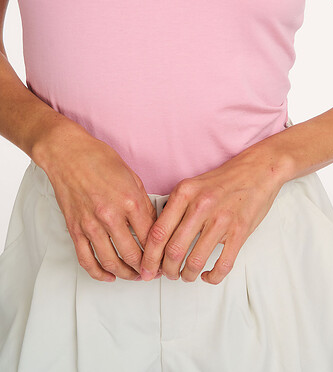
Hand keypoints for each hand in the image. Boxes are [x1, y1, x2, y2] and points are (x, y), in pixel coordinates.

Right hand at [32, 122, 157, 282]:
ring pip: (111, 262)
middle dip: (147, 269)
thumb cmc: (100, 160)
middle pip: (133, 254)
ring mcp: (91, 224)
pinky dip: (98, 273)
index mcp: (130, 201)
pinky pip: (86, 259)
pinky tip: (108, 276)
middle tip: (153, 272)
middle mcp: (111, 216)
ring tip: (135, 276)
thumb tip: (154, 226)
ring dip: (126, 274)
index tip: (165, 257)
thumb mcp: (133, 177)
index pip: (151, 237)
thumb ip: (144, 204)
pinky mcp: (75, 229)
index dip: (161, 252)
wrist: (68, 154)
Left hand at [139, 140, 291, 284]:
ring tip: (186, 275)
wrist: (259, 170)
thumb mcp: (193, 184)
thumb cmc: (225, 179)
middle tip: (166, 274)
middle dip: (166, 270)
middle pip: (173, 251)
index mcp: (185, 193)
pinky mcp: (240, 231)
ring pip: (195, 261)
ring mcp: (222, 219)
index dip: (149, 257)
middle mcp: (201, 206)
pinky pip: (223, 264)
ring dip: (187, 275)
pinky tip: (208, 275)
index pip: (158, 233)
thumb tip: (156, 237)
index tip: (146, 268)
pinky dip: (212, 277)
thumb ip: (175, 207)